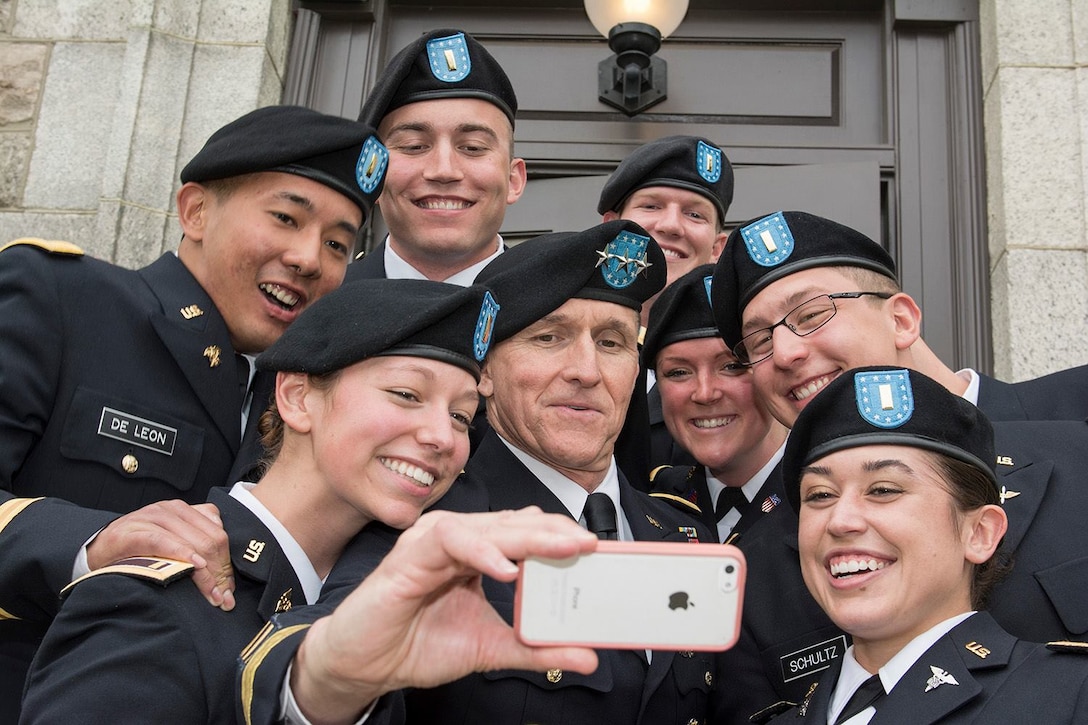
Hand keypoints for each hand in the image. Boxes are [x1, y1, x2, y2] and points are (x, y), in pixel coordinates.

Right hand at [86, 500, 234, 610]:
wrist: (98, 548)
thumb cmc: (139, 550)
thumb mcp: (173, 545)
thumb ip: (199, 553)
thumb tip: (226, 584)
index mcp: (187, 511)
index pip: (219, 534)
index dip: (227, 564)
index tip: (229, 591)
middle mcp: (173, 510)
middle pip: (211, 540)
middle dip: (220, 572)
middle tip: (223, 598)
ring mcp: (153, 517)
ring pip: (194, 542)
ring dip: (206, 573)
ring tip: (213, 595)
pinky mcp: (134, 531)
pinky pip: (164, 541)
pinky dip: (181, 554)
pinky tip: (194, 567)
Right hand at [292, 507, 598, 723]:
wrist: (365, 663)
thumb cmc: (418, 645)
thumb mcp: (491, 649)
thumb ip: (537, 650)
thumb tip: (589, 657)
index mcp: (476, 552)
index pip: (524, 532)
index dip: (559, 537)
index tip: (595, 550)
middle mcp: (457, 539)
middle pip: (513, 524)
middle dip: (554, 533)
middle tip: (589, 544)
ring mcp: (433, 542)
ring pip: (488, 526)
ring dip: (527, 537)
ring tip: (562, 549)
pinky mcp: (410, 555)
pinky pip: (451, 541)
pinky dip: (481, 552)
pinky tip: (507, 569)